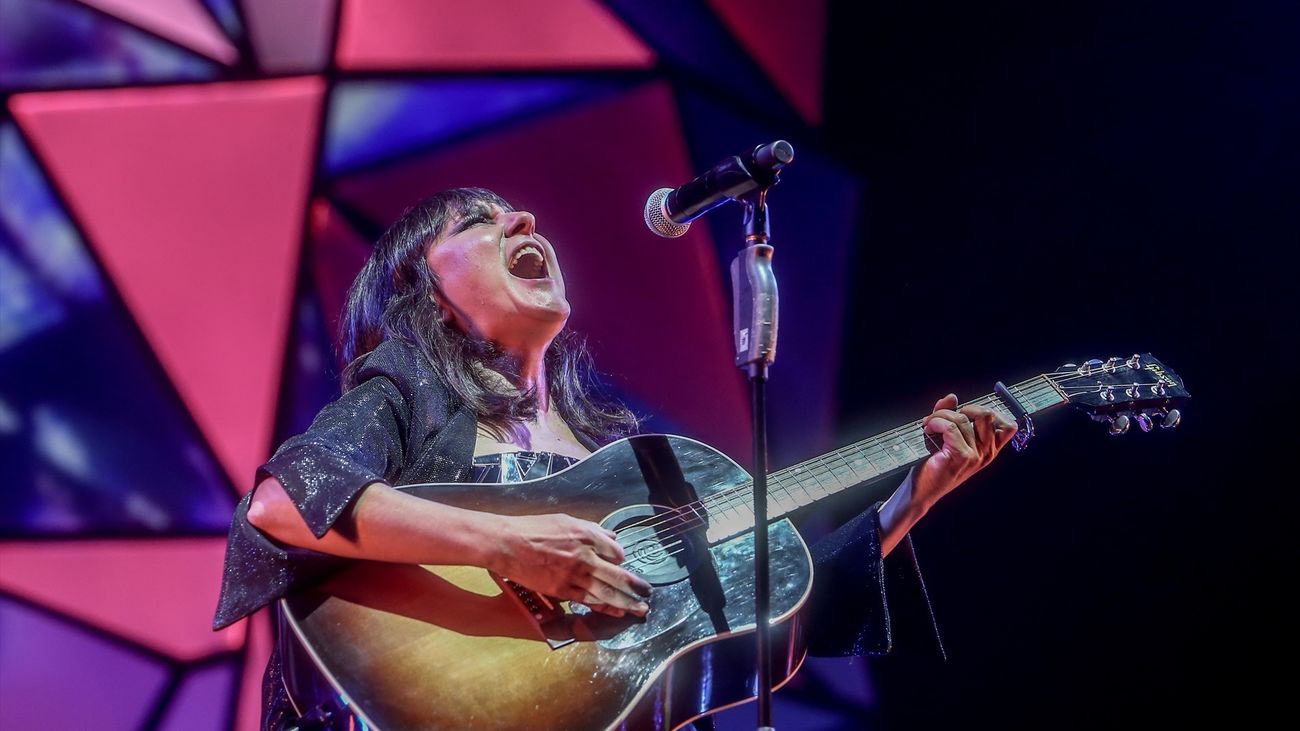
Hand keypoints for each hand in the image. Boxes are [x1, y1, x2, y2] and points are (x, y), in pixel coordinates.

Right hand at [491, 513, 651, 617]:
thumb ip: (591, 529)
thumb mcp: (566, 520)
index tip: (621, 563)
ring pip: (606, 592)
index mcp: (587, 536)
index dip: (620, 558)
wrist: (507, 543)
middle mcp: (584, 557)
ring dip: (626, 602)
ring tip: (640, 608)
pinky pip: (588, 600)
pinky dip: (604, 607)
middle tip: (649, 592)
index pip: (616, 551)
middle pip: (618, 576)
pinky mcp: (561, 589)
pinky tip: (616, 611)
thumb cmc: (533, 529)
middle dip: (636, 586)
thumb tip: (610, 537)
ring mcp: (573, 575)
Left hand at [914, 393, 1017, 509]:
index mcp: (988, 450)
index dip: (989, 411)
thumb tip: (952, 397)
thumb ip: (951, 416)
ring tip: (929, 423)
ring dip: (941, 415)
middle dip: (962, 408)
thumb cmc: (934, 467)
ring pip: (962, 418)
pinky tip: (928, 428)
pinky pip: (950, 427)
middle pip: (987, 414)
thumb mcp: (947, 439)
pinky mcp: (961, 456)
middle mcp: (986, 454)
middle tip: (945, 416)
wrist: (921, 492)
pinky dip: (935, 422)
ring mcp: (975, 456)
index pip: (1008, 426)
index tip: (966, 413)